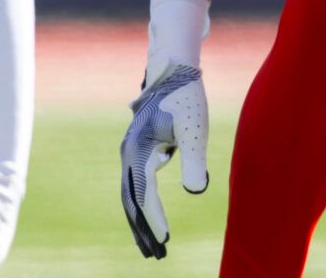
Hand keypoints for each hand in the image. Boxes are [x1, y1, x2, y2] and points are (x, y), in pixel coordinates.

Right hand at [119, 61, 208, 257]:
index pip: (143, 193)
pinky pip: (136, 185)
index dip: (153, 218)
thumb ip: (194, 159)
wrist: (175, 70)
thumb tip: (196, 191)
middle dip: (142, 229)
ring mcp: (131, 152)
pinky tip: (152, 218)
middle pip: (131, 200)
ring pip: (131, 194)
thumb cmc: (187, 98)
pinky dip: (142, 205)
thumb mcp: (194, 129)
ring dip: (140, 221)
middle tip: (156, 256)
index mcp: (138, 149)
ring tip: (152, 246)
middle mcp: (129, 153)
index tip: (165, 240)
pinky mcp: (138, 151)